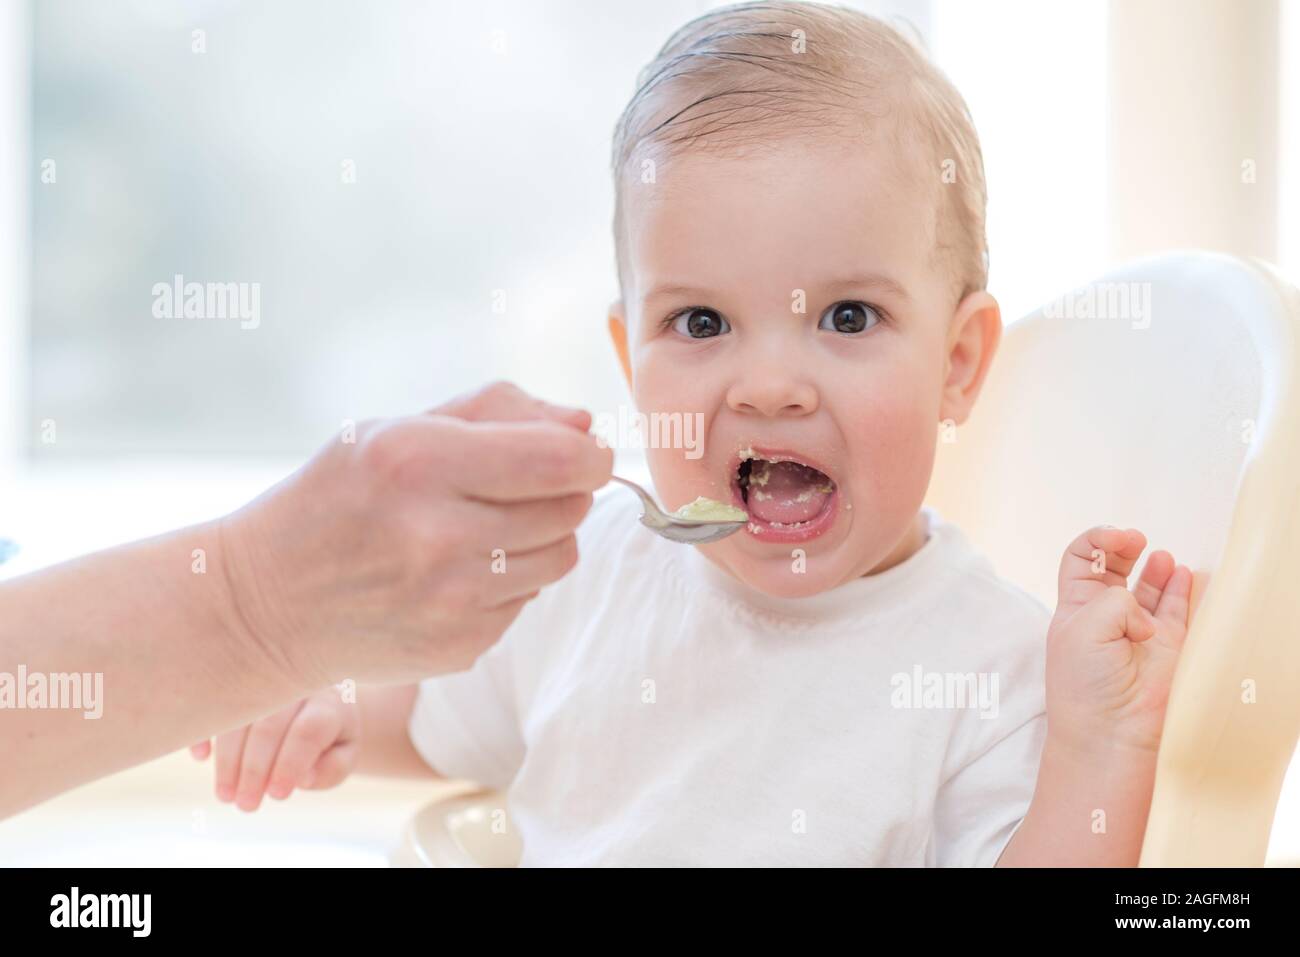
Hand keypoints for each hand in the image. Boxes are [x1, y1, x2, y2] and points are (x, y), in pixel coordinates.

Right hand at [190, 687, 357, 810]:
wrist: (323, 702)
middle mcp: (297, 685)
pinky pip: (217, 701)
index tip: (276, 795)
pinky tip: (200, 758)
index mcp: (330, 703)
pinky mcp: (240, 685)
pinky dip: (205, 729)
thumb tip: (302, 778)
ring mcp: (267, 681)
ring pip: (240, 715)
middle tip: (245, 805)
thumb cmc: (332, 737)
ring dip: (227, 759)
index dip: (290, 764)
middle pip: (269, 724)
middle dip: (253, 769)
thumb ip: (330, 769)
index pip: (308, 731)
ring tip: (225, 796)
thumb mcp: (344, 756)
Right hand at [217, 380, 612, 689]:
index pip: (560, 460)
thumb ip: (497, 411)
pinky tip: (456, 572)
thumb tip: (585, 426)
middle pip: (570, 507)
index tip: (581, 451)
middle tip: (522, 484)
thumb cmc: (340, 497)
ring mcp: (451, 600)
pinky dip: (510, 580)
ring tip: (484, 527)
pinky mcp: (461, 646)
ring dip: (541, 536)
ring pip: (561, 556)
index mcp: (418, 461)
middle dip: (563, 489)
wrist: (267, 605)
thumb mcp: (396, 427)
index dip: (589, 453)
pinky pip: (529, 599)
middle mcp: (437, 534)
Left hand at [1046, 526, 1193, 755]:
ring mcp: (1138, 630)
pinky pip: (1177, 609)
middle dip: (1124, 546)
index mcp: (1074, 609)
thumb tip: (1146, 615)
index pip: (1080, 560)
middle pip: (1114, 567)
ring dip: (1155, 567)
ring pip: (1149, 586)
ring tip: (1161, 559)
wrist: (1113, 732)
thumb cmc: (1085, 685)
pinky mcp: (1169, 646)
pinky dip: (1181, 588)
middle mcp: (1104, 617)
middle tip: (1136, 540)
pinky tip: (1181, 573)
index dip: (1095, 542)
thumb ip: (1116, 602)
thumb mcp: (1084, 628)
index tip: (1115, 538)